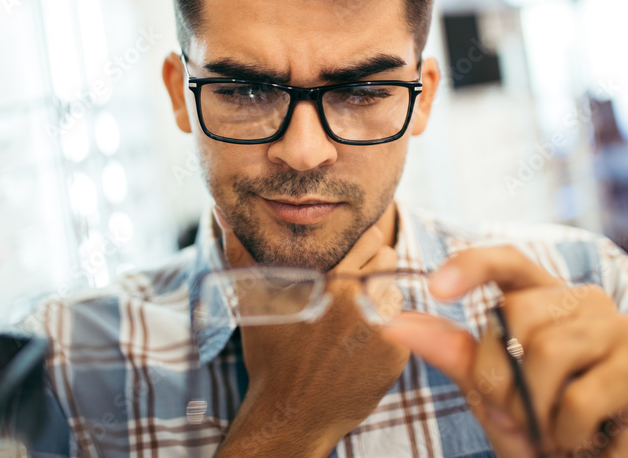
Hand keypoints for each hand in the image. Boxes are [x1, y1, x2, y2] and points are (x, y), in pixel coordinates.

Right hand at [214, 208, 409, 456]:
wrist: (289, 415)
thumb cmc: (270, 356)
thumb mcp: (255, 301)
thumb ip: (241, 253)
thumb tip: (222, 213)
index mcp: (332, 281)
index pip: (372, 239)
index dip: (366, 243)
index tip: (357, 254)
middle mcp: (361, 301)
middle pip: (390, 259)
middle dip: (377, 266)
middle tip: (355, 287)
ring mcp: (382, 329)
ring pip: (397, 292)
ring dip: (382, 299)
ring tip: (355, 319)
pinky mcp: (396, 355)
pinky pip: (405, 326)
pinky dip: (389, 331)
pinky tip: (362, 345)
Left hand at [380, 245, 627, 457]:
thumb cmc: (547, 435)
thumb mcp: (493, 395)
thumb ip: (454, 354)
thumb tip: (393, 320)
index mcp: (549, 300)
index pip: (509, 262)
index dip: (472, 265)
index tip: (436, 288)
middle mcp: (589, 303)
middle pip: (517, 312)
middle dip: (497, 376)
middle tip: (514, 415)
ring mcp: (621, 332)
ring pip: (547, 352)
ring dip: (533, 409)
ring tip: (547, 432)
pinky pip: (579, 397)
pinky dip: (565, 433)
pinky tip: (577, 441)